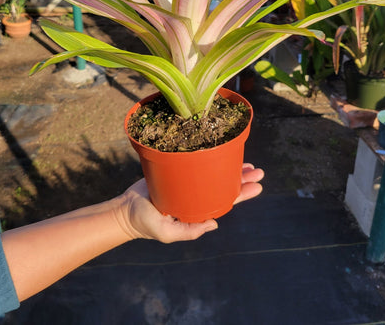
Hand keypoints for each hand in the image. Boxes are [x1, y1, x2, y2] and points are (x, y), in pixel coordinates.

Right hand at [118, 163, 263, 243]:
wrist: (125, 210)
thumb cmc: (146, 224)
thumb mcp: (168, 233)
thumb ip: (190, 231)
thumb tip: (214, 224)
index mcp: (197, 210)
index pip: (225, 201)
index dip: (242, 193)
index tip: (258, 186)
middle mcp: (196, 196)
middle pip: (224, 185)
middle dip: (243, 179)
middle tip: (259, 171)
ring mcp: (187, 183)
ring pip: (214, 173)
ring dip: (231, 168)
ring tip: (248, 163)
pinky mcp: (176, 170)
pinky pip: (197, 162)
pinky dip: (209, 156)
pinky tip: (219, 150)